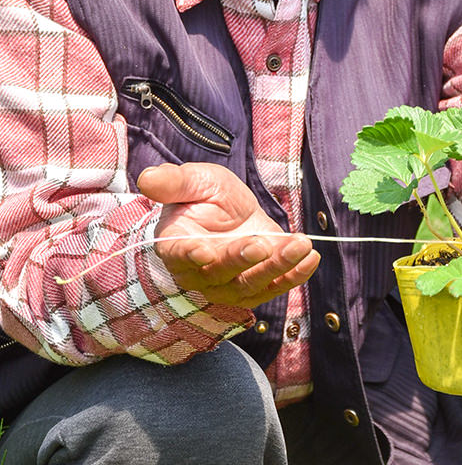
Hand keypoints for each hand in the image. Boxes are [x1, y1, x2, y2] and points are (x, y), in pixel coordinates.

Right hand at [137, 161, 320, 307]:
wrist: (229, 212)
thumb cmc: (205, 195)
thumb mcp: (194, 180)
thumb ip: (174, 182)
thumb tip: (147, 178)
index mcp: (176, 244)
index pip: (180, 254)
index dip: (190, 255)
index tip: (204, 251)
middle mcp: (200, 272)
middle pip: (220, 272)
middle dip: (242, 259)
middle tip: (262, 244)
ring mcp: (228, 284)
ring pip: (251, 283)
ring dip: (277, 267)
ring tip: (300, 246)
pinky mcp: (255, 286)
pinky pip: (274, 286)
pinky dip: (294, 276)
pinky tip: (311, 259)